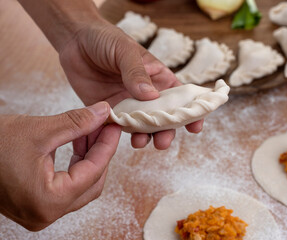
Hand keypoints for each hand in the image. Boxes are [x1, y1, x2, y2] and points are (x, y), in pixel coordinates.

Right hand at [0, 102, 120, 230]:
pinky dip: (76, 164)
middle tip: (105, 127)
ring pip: (82, 185)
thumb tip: (104, 112)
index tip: (115, 125)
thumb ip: (77, 122)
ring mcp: (41, 211)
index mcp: (49, 201)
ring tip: (91, 130)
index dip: (108, 145)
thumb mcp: (39, 130)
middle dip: (101, 152)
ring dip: (90, 157)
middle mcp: (47, 213)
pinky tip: (78, 141)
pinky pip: (68, 185)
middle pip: (92, 182)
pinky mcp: (37, 203)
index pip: (93, 171)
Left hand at [58, 22, 202, 149]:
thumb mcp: (125, 50)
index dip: (191, 112)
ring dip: (146, 137)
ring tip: (141, 141)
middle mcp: (147, 95)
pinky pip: (119, 126)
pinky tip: (121, 137)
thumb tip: (151, 97)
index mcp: (158, 78)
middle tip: (163, 141)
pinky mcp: (110, 111)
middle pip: (164, 118)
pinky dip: (122, 135)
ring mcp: (129, 104)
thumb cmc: (106, 39)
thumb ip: (137, 73)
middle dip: (167, 131)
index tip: (195, 127)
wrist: (75, 41)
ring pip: (143, 127)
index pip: (181, 98)